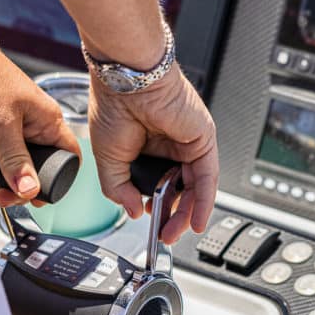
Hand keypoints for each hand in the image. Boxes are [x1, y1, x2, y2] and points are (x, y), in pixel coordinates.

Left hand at [0, 27, 79, 206]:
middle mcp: (33, 126)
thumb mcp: (1, 125)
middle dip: (20, 183)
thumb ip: (16, 160)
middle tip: (4, 195)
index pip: (68, 157)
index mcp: (48, 120)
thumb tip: (31, 191)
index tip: (37, 197)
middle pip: (38, 167)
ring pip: (11, 166)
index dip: (58, 180)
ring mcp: (9, 129)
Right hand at [88, 65, 217, 243]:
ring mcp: (188, 143)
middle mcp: (170, 146)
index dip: (154, 207)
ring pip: (194, 187)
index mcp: (147, 148)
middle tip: (164, 234)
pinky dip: (203, 202)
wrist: (127, 80)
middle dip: (172, 216)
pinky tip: (195, 220)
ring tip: (175, 231)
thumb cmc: (114, 104)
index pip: (158, 185)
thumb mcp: (107, 159)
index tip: (148, 222)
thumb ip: (118, 189)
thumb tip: (131, 211)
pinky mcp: (203, 140)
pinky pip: (207, 177)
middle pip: (179, 190)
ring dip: (186, 214)